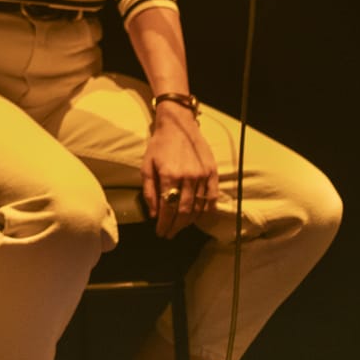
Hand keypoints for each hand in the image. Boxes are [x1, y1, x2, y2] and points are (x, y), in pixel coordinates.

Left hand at [142, 104, 219, 237]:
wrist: (178, 125)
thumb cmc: (159, 145)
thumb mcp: (147, 165)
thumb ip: (149, 191)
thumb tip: (154, 214)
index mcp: (169, 175)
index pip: (168, 208)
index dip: (164, 223)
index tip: (160, 232)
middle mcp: (188, 177)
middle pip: (184, 211)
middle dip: (176, 226)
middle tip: (169, 234)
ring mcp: (202, 175)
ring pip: (198, 207)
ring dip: (189, 221)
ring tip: (180, 227)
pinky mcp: (213, 173)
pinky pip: (212, 198)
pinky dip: (206, 211)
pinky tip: (198, 217)